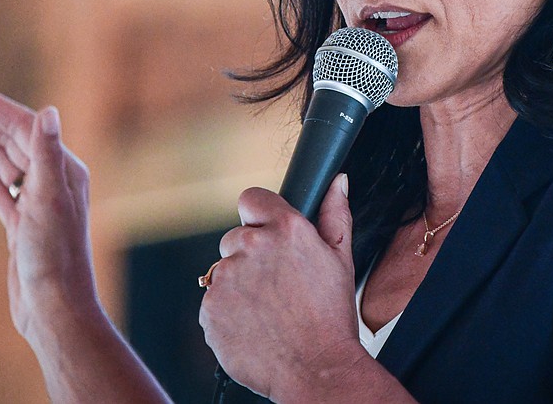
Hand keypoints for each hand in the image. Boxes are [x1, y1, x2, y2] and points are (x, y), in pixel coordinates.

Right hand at [0, 82, 99, 346]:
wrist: (54, 307)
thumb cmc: (54, 255)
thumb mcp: (48, 199)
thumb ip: (46, 154)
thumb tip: (49, 110)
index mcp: (62, 170)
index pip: (24, 127)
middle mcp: (52, 182)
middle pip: (12, 140)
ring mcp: (35, 204)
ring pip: (4, 161)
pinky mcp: (22, 226)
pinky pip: (4, 189)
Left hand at [199, 175, 366, 400]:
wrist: (316, 371)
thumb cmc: (331, 318)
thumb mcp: (342, 260)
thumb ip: (335, 213)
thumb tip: (338, 182)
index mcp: (286, 229)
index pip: (251, 198)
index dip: (259, 216)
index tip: (267, 234)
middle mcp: (252, 247)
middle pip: (236, 238)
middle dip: (251, 258)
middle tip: (277, 286)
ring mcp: (226, 278)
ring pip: (224, 272)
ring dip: (239, 286)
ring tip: (268, 310)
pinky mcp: (209, 308)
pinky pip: (213, 302)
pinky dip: (228, 313)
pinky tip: (254, 325)